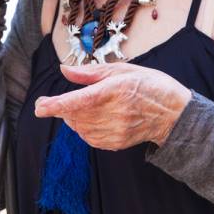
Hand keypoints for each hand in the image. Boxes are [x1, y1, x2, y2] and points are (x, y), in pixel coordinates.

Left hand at [34, 62, 191, 149]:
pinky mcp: (116, 143)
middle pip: (75, 115)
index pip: (79, 100)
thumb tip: (64, 70)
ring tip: (84, 107)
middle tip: (58, 101)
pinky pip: (89, 138)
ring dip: (73, 118)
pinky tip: (92, 119)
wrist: (173, 113)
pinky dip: (83, 129)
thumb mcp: (122, 70)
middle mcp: (114, 112)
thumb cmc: (150, 85)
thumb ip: (90, 73)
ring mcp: (116, 130)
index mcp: (115, 90)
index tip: (40, 106)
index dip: (56, 105)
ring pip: (79, 128)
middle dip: (62, 108)